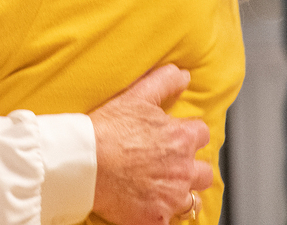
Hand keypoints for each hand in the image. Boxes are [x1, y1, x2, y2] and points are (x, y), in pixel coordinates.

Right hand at [89, 65, 212, 224]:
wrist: (82, 161)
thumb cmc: (107, 129)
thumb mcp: (136, 96)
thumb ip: (164, 82)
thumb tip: (184, 75)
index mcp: (181, 139)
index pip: (202, 135)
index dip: (188, 135)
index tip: (175, 139)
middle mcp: (182, 169)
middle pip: (204, 172)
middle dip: (190, 168)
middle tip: (169, 167)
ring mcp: (171, 196)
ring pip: (192, 200)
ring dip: (181, 194)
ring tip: (161, 188)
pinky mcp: (156, 218)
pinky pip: (171, 220)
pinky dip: (162, 213)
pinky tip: (148, 204)